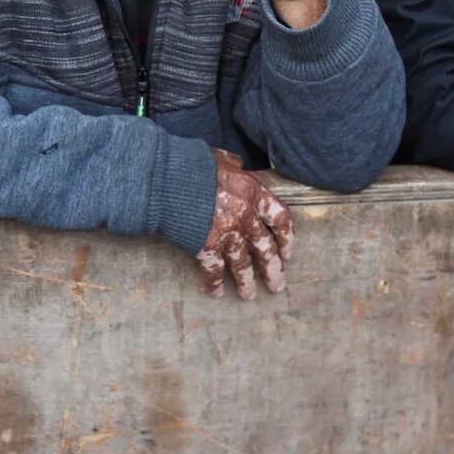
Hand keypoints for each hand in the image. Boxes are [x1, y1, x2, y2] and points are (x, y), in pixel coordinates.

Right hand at [194, 149, 293, 299]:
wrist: (166, 178)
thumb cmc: (192, 164)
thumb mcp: (220, 158)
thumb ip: (233, 165)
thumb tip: (238, 164)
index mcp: (252, 192)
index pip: (279, 218)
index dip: (286, 238)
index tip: (287, 252)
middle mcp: (245, 216)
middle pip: (265, 247)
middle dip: (273, 269)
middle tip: (277, 286)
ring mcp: (226, 234)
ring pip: (242, 264)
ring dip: (247, 282)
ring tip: (249, 295)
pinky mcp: (206, 247)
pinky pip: (214, 270)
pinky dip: (215, 283)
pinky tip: (216, 293)